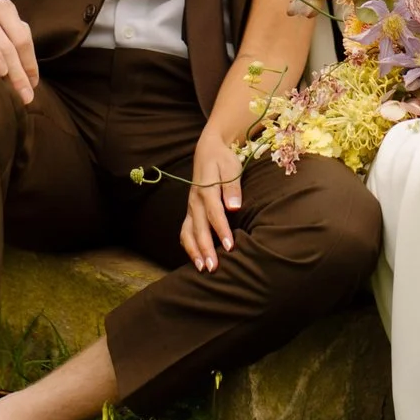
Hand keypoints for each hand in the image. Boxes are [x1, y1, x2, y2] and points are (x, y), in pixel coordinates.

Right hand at [0, 0, 37, 104]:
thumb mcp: (1, 28)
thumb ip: (15, 45)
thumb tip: (31, 81)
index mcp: (5, 9)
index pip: (22, 39)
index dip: (29, 64)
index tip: (32, 87)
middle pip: (5, 42)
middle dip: (16, 71)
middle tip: (23, 95)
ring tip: (2, 73)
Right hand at [177, 129, 243, 273]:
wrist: (207, 150)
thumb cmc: (223, 160)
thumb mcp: (231, 167)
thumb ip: (232, 187)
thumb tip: (234, 206)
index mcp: (206, 189)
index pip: (214, 213)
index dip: (221, 231)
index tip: (230, 247)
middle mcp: (195, 201)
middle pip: (199, 228)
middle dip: (205, 249)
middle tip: (213, 268)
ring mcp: (191, 207)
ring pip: (188, 232)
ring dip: (194, 251)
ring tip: (202, 269)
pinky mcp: (190, 211)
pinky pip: (185, 231)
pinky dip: (188, 246)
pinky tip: (195, 259)